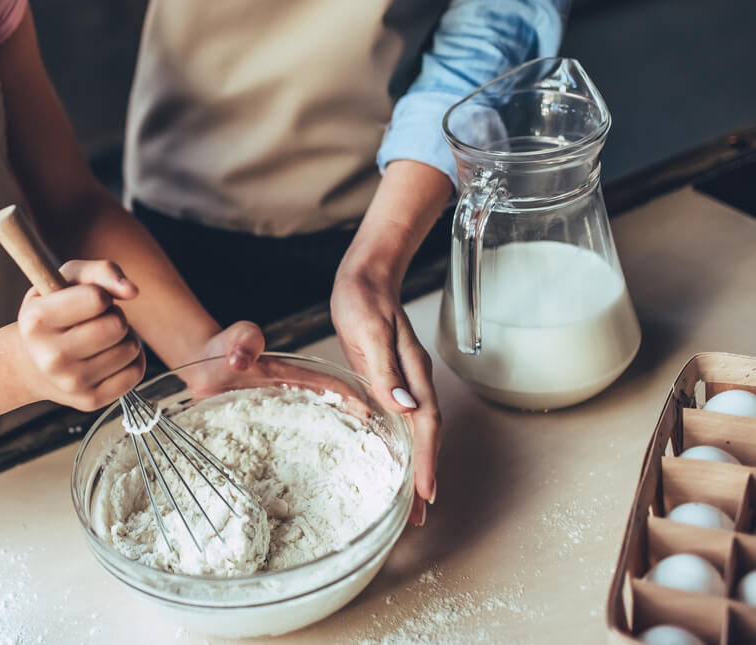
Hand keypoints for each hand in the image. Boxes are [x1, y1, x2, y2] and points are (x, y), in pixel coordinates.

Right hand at [15, 260, 146, 411]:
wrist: (33, 363)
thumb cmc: (55, 312)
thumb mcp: (67, 280)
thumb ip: (101, 271)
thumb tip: (132, 291)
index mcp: (36, 320)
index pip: (97, 298)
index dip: (101, 295)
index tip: (88, 301)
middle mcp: (50, 357)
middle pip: (117, 326)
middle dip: (115, 316)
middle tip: (97, 321)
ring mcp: (70, 383)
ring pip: (130, 349)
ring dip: (125, 338)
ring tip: (103, 339)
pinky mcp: (90, 401)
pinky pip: (135, 373)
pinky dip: (132, 360)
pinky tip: (110, 356)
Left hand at [332, 262, 439, 527]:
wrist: (366, 276)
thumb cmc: (364, 299)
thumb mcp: (369, 331)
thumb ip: (386, 369)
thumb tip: (404, 406)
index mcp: (413, 372)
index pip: (425, 424)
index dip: (427, 460)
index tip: (426, 493)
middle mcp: (415, 381)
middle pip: (427, 435)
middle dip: (427, 474)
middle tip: (421, 515)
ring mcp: (405, 381)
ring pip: (417, 431)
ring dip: (418, 464)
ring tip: (413, 501)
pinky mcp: (392, 379)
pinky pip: (404, 420)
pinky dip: (405, 445)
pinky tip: (396, 460)